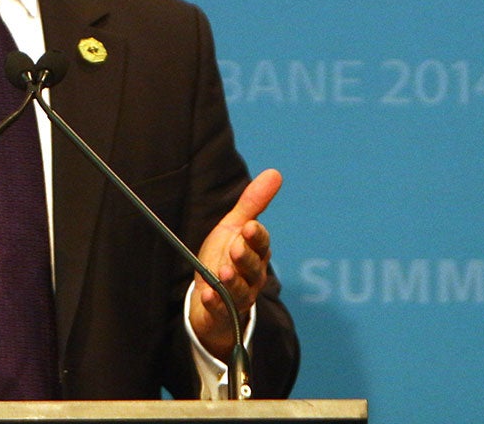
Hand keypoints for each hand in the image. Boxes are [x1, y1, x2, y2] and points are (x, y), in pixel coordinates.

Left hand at [186, 169, 279, 359]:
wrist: (212, 295)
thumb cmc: (225, 256)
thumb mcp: (235, 227)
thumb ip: (253, 203)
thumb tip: (275, 172)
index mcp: (256, 253)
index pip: (261, 243)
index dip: (256, 236)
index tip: (248, 227)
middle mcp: (252, 275)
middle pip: (252, 267)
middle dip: (245, 258)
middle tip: (235, 248)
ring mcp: (239, 295)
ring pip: (239, 289)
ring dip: (231, 282)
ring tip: (222, 272)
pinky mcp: (223, 312)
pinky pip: (222, 309)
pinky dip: (215, 302)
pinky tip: (208, 294)